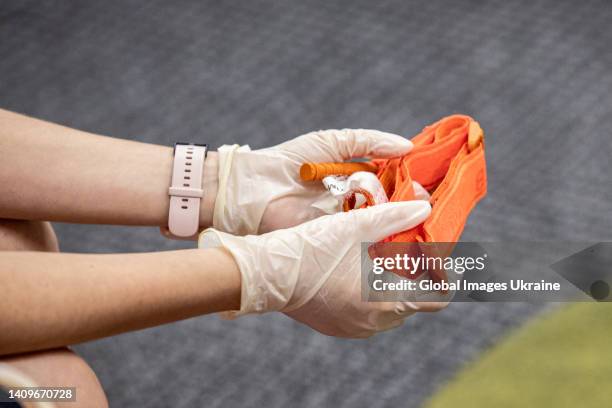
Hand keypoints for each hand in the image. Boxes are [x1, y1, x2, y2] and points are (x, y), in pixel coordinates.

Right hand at [200, 200, 443, 337]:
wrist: (266, 273)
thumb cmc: (311, 249)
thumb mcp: (356, 226)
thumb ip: (395, 216)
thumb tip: (423, 208)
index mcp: (386, 302)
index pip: (438, 296)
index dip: (444, 271)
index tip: (435, 249)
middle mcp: (375, 322)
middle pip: (415, 297)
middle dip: (417, 270)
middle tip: (408, 241)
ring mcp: (356, 328)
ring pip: (392, 303)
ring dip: (394, 279)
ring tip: (382, 249)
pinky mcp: (339, 325)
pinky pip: (369, 310)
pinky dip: (373, 289)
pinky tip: (359, 264)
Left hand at [212, 129, 412, 234]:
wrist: (253, 188)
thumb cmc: (290, 160)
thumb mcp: (333, 142)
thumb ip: (369, 141)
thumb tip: (407, 146)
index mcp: (353, 176)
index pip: (390, 179)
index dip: (409, 181)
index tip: (430, 184)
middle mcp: (351, 199)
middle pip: (389, 202)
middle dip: (409, 203)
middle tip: (430, 206)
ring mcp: (343, 220)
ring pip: (378, 220)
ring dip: (398, 221)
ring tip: (422, 222)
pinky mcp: (333, 237)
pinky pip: (359, 237)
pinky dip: (376, 236)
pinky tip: (397, 235)